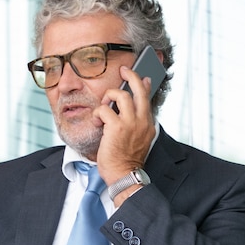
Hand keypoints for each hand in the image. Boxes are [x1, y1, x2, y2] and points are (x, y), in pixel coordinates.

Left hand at [92, 66, 155, 187]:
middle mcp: (142, 120)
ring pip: (121, 95)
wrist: (125, 175)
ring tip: (103, 107)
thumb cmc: (126, 159)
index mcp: (148, 123)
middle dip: (131, 75)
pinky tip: (97, 122)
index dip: (143, 83)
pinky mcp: (117, 127)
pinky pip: (104, 109)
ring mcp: (131, 123)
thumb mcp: (138, 138)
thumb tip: (134, 108)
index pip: (148, 97)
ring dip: (109, 96)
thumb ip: (137, 122)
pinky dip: (98, 113)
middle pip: (139, 88)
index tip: (141, 76)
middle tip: (123, 70)